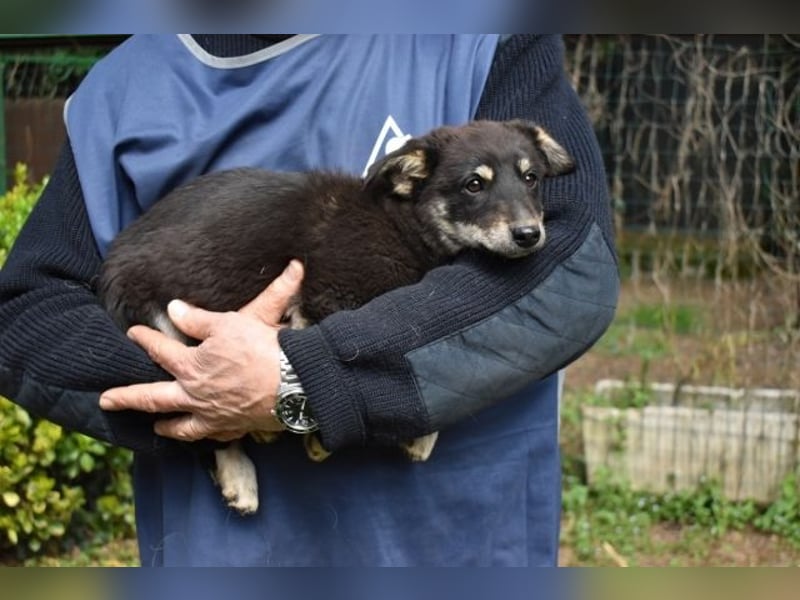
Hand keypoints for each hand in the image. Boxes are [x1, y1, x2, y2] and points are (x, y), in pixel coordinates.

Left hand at [100, 260, 304, 441]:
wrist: (293, 384)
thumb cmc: (261, 350)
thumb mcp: (228, 324)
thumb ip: (198, 320)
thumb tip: (174, 310)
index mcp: (192, 367)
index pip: (160, 351)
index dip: (144, 340)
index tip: (132, 333)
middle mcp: (197, 396)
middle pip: (154, 399)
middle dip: (128, 398)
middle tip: (107, 401)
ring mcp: (215, 416)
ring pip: (182, 426)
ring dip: (166, 426)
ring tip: (156, 427)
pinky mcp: (236, 427)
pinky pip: (214, 436)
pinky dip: (205, 436)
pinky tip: (204, 434)